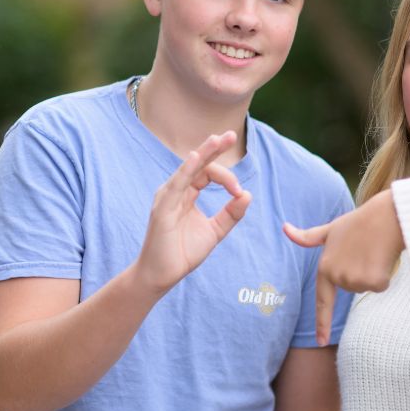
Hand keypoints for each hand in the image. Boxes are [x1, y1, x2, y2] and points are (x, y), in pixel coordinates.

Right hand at [135, 133, 251, 293]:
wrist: (163, 275)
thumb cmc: (183, 252)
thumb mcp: (215, 231)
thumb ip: (231, 214)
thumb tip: (247, 194)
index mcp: (188, 194)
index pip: (208, 173)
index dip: (227, 178)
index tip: (239, 192)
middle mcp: (176, 191)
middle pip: (197, 163)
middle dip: (214, 148)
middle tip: (231, 135)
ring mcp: (167, 198)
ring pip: (187, 169)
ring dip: (204, 153)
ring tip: (218, 140)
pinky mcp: (162, 209)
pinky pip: (175, 185)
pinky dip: (186, 171)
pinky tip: (196, 159)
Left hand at [284, 190, 404, 343]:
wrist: (386, 216)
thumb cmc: (359, 222)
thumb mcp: (331, 229)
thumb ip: (308, 236)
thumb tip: (284, 228)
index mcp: (325, 267)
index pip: (322, 301)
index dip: (322, 323)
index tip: (321, 342)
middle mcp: (338, 277)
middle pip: (353, 287)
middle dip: (360, 272)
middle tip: (364, 251)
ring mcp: (355, 280)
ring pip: (367, 286)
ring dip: (373, 272)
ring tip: (373, 251)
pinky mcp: (373, 282)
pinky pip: (380, 286)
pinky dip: (384, 274)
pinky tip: (383, 257)